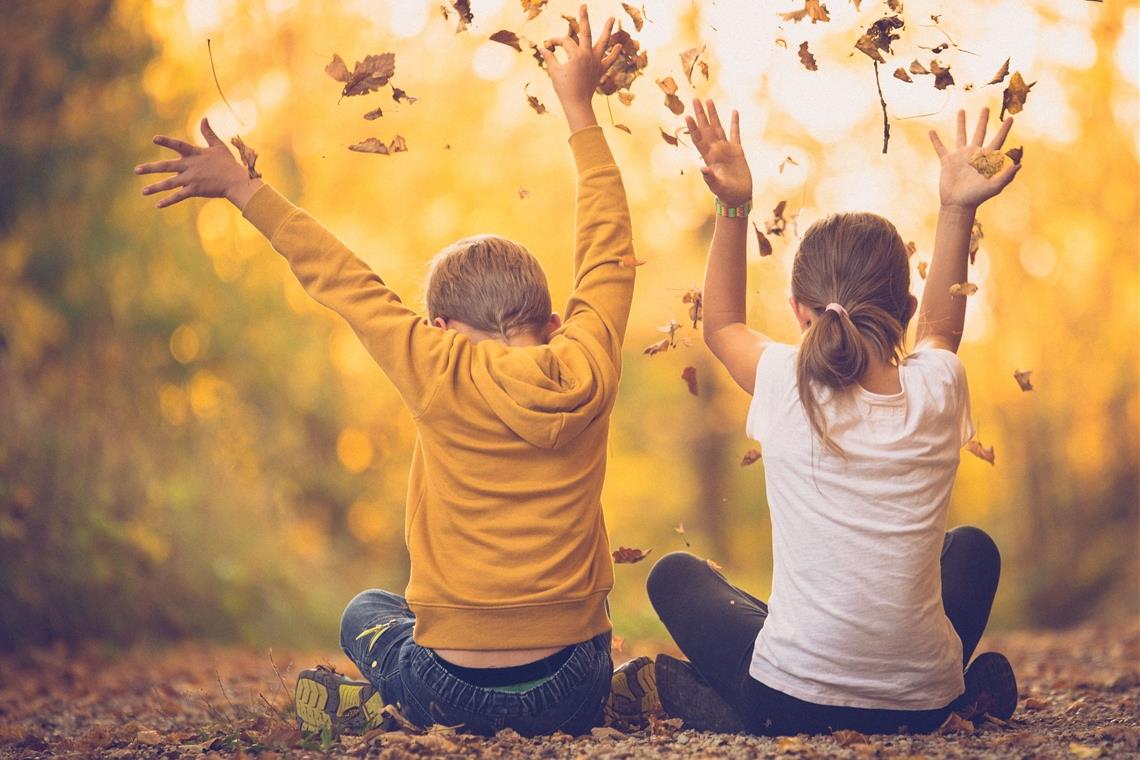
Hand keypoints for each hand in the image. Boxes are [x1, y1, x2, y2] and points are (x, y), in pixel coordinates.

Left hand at [134, 118, 259, 208]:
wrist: (237, 181)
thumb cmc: (228, 163)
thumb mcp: (218, 146)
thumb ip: (208, 133)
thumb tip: (204, 118)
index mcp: (195, 154)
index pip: (178, 145)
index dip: (166, 142)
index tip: (154, 139)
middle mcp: (190, 166)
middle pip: (166, 166)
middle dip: (150, 168)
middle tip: (136, 170)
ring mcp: (191, 179)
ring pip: (169, 183)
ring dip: (155, 187)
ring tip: (143, 191)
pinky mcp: (195, 190)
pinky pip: (179, 196)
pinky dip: (168, 201)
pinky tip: (158, 205)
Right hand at [540, 5, 618, 130]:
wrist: (577, 104)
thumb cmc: (564, 89)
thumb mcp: (554, 72)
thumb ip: (549, 58)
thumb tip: (541, 47)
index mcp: (576, 55)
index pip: (565, 42)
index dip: (555, 42)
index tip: (548, 46)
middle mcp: (588, 55)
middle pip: (585, 32)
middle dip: (584, 18)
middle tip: (584, 6)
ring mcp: (596, 62)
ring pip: (603, 43)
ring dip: (607, 30)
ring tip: (612, 18)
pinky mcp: (600, 71)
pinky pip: (609, 60)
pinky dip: (614, 53)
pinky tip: (619, 46)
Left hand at [686, 99, 751, 208]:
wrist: (738, 197)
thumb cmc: (726, 194)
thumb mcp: (718, 186)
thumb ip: (710, 178)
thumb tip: (703, 169)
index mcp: (709, 157)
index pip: (698, 139)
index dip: (692, 127)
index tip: (687, 115)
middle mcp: (715, 150)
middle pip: (706, 128)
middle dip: (700, 114)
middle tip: (695, 98)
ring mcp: (726, 149)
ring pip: (718, 127)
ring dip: (713, 114)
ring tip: (709, 100)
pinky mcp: (737, 151)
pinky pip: (735, 133)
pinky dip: (735, 122)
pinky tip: (734, 112)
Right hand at [929, 108, 1020, 210]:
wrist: (958, 204)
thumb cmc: (977, 197)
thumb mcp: (995, 187)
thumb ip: (1007, 176)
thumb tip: (1019, 164)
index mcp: (987, 158)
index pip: (998, 139)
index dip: (1004, 129)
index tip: (1010, 118)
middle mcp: (974, 154)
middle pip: (980, 132)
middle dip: (982, 120)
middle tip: (986, 108)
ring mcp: (960, 156)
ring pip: (961, 135)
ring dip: (961, 123)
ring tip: (961, 111)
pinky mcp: (947, 161)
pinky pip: (940, 148)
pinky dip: (935, 140)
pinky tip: (931, 131)